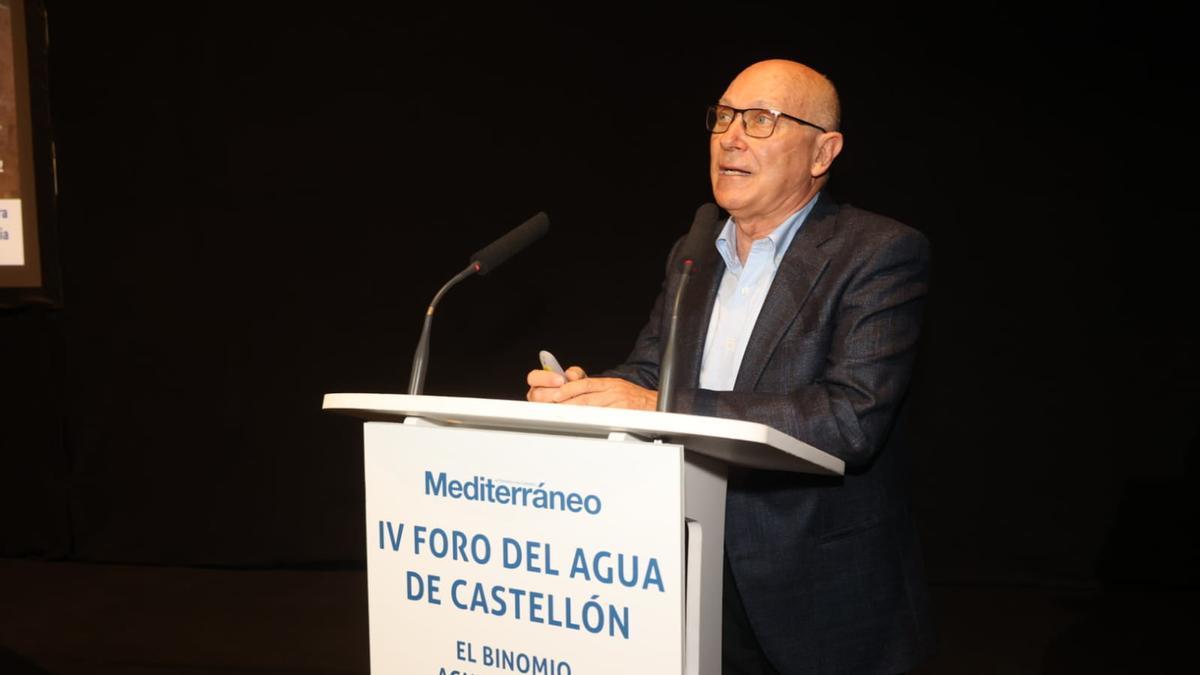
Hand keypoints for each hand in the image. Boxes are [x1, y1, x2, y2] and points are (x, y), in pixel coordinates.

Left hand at [528, 368, 657, 410]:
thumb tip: (577, 392)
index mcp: (609, 383)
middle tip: (553, 404)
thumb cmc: (635, 399)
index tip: (556, 394)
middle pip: (585, 394)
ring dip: (574, 410)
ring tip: (560, 414)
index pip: (585, 383)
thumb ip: (597, 390)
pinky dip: (589, 419)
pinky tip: (580, 422)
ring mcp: (618, 402)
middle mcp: (613, 390)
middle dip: (567, 400)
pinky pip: (603, 416)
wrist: (656, 405)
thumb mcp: (616, 389)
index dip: (569, 388)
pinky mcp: (623, 413)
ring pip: (591, 406)